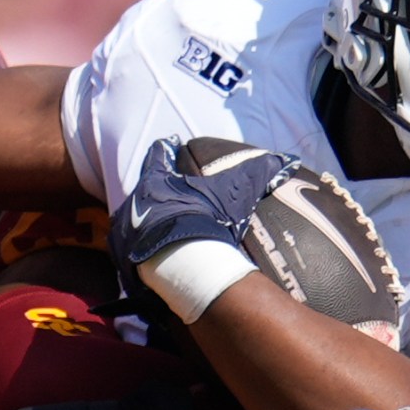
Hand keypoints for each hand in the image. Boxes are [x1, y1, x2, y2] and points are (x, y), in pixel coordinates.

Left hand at [107, 137, 293, 280]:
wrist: (184, 265)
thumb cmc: (206, 221)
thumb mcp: (235, 192)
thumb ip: (258, 172)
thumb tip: (287, 160)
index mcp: (155, 180)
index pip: (158, 154)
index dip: (166, 148)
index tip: (171, 143)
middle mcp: (133, 201)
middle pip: (143, 188)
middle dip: (155, 189)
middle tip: (169, 194)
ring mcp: (123, 230)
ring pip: (132, 218)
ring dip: (144, 220)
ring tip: (160, 226)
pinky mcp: (121, 257)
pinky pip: (129, 248)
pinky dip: (140, 249)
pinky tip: (154, 254)